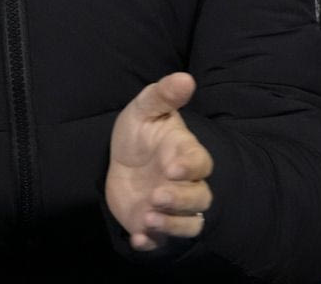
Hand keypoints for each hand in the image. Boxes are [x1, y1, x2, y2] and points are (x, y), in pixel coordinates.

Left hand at [105, 72, 213, 250]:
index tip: (172, 166)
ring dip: (171, 225)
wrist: (119, 159)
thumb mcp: (145, 109)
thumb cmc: (140, 132)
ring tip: (149, 216)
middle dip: (180, 200)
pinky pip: (162, 242)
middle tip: (157, 194)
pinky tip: (138, 238)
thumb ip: (164, 95)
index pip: (200, 164)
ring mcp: (172, 208)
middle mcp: (185, 185)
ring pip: (188, 225)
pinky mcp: (155, 226)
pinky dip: (152, 243)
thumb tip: (185, 78)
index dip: (190, 167)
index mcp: (186, 155)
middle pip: (199, 199)